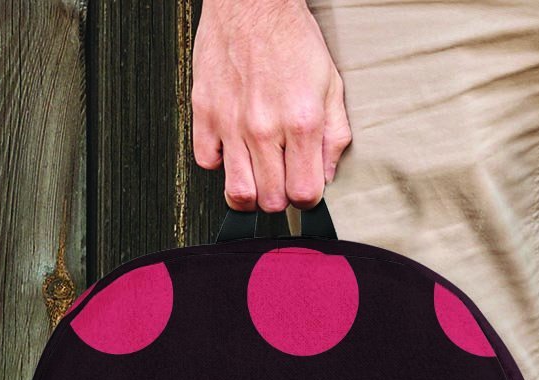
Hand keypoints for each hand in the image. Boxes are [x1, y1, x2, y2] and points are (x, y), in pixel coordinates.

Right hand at [192, 0, 351, 211]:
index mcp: (301, 123)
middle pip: (271, 201)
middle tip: (281, 180)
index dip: (307, 199)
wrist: (252, 1)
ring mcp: (231, 122)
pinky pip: (206, 162)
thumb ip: (335, 137)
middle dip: (280, 198)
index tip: (305, 189)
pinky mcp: (204, 111)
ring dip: (250, 192)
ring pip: (238, 192)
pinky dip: (219, 163)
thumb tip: (327, 175)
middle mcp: (264, 127)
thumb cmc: (291, 39)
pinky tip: (233, 149)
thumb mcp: (331, 87)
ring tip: (257, 176)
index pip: (304, 194)